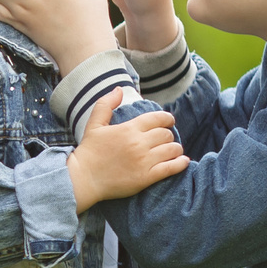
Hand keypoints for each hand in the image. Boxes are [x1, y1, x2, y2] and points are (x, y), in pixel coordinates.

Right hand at [65, 92, 186, 211]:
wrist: (83, 178)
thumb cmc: (89, 151)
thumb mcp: (94, 124)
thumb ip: (106, 104)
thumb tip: (119, 89)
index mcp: (129, 128)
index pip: (158, 118)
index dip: (167, 119)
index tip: (169, 122)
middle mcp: (139, 143)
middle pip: (166, 134)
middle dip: (168, 135)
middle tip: (166, 140)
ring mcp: (143, 161)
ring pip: (172, 150)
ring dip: (175, 149)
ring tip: (174, 151)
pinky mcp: (145, 178)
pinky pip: (170, 168)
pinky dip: (180, 163)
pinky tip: (183, 161)